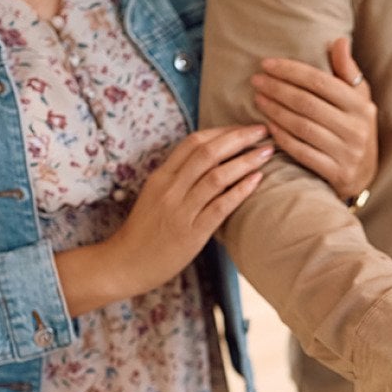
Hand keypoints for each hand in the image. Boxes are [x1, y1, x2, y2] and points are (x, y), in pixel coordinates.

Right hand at [55, 125, 272, 314]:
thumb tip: (209, 162)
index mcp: (161, 176)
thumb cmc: (144, 232)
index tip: (243, 127)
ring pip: (217, 176)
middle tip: (264, 131)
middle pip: (208, 152)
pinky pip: (220, 206)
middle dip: (239, 138)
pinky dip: (241, 190)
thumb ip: (178, 179)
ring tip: (267, 152)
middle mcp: (170, 189)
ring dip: (246, 161)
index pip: (193, 142)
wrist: (124, 264)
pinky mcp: (192, 233)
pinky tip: (258, 180)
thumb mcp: (155, 196)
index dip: (221, 131)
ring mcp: (181, 210)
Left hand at [252, 37, 377, 198]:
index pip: (320, 82)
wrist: (365, 174)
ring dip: (275, 111)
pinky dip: (282, 137)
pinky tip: (267, 125)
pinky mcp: (336, 173)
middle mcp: (356, 128)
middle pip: (307, 103)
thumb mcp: (359, 99)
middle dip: (278, 89)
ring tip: (258, 99)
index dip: (291, 71)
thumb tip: (339, 41)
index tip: (267, 64)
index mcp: (361, 105)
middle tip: (256, 80)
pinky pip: (301, 152)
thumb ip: (347, 71)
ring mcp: (346, 153)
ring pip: (301, 127)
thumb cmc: (355, 128)